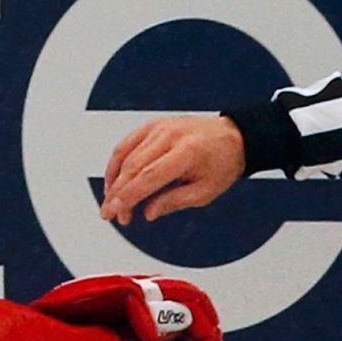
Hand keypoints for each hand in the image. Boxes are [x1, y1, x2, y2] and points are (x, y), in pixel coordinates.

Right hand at [101, 116, 245, 224]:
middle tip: (110, 215)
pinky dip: (116, 165)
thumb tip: (147, 213)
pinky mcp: (152, 125)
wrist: (232, 137)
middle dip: (117, 194)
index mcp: (187, 152)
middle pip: (133, 167)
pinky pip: (127, 145)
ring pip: (125, 155)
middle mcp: (170, 135)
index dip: (127, 197)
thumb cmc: (221, 165)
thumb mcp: (205, 192)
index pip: (149, 176)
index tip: (115, 213)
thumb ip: (174, 202)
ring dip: (114, 182)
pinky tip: (114, 183)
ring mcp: (159, 127)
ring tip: (112, 204)